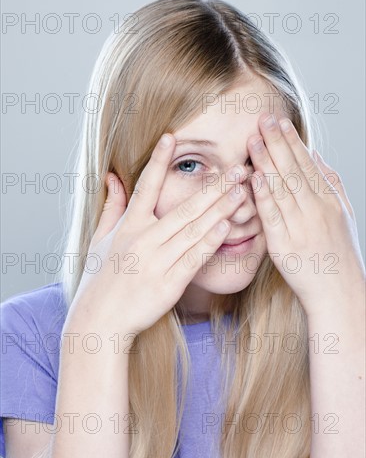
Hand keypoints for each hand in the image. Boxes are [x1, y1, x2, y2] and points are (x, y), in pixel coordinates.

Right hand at [70, 134, 248, 336]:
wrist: (100, 320)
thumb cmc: (101, 278)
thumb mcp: (100, 239)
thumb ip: (112, 205)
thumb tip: (111, 176)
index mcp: (129, 226)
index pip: (146, 187)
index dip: (159, 161)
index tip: (172, 137)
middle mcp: (143, 240)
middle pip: (183, 207)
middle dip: (213, 187)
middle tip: (236, 168)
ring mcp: (157, 262)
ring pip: (193, 230)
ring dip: (220, 209)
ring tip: (241, 192)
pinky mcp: (168, 283)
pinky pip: (193, 259)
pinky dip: (210, 242)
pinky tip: (226, 227)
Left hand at [247, 112, 365, 315]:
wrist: (338, 292)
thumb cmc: (339, 252)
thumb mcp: (344, 214)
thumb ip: (330, 183)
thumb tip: (316, 155)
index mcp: (329, 201)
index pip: (307, 164)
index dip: (292, 142)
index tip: (279, 121)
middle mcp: (316, 211)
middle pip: (293, 170)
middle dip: (277, 143)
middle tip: (262, 119)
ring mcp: (300, 228)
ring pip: (282, 189)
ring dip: (266, 162)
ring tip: (253, 140)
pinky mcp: (284, 246)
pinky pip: (272, 216)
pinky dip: (263, 195)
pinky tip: (254, 177)